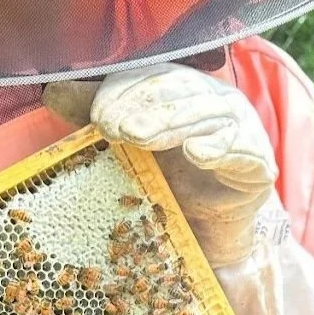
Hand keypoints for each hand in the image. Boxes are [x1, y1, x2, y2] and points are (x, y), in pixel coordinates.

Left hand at [43, 63, 276, 266]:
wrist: (206, 238)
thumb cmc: (167, 187)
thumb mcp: (126, 151)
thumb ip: (97, 118)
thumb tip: (53, 91)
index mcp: (181, 90)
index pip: (152, 75)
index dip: (123, 90)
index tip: (95, 116)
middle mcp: (214, 101)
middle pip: (179, 89)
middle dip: (143, 106)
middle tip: (112, 127)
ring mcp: (241, 129)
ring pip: (208, 113)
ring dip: (172, 122)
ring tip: (140, 137)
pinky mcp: (260, 165)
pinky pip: (242, 149)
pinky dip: (220, 147)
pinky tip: (197, 152)